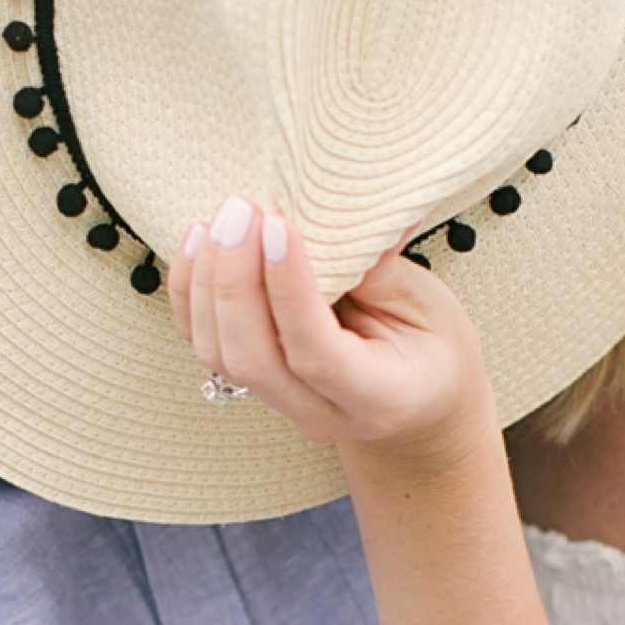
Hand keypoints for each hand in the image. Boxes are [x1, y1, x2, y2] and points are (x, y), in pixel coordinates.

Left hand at [167, 196, 493, 463]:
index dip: (289, 289)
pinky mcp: (252, 385)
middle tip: (244, 211)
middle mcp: (320, 413)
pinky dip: (193, 292)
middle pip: (252, 358)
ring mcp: (280, 405)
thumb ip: (380, 270)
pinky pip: (204, 344)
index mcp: (378, 398)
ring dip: (209, 280)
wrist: (419, 404)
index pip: (315, 353)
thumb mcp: (428, 308)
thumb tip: (342, 211)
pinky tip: (200, 243)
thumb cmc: (432, 349)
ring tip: (224, 218)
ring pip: (218, 354)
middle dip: (236, 278)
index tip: (280, 225)